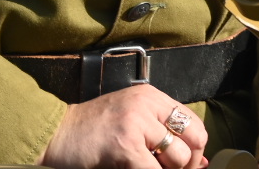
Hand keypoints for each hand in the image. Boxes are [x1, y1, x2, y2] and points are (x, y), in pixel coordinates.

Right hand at [39, 86, 208, 168]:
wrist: (56, 134)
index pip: (193, 122)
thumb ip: (162, 135)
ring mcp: (136, 124)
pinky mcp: (126, 146)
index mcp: (150, 96)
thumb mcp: (131, 122)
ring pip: (178, 158)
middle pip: (193, 139)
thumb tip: (202, 162)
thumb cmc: (91, 132)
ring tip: (143, 167)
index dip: (194, 149)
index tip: (183, 165)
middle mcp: (146, 104)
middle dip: (187, 164)